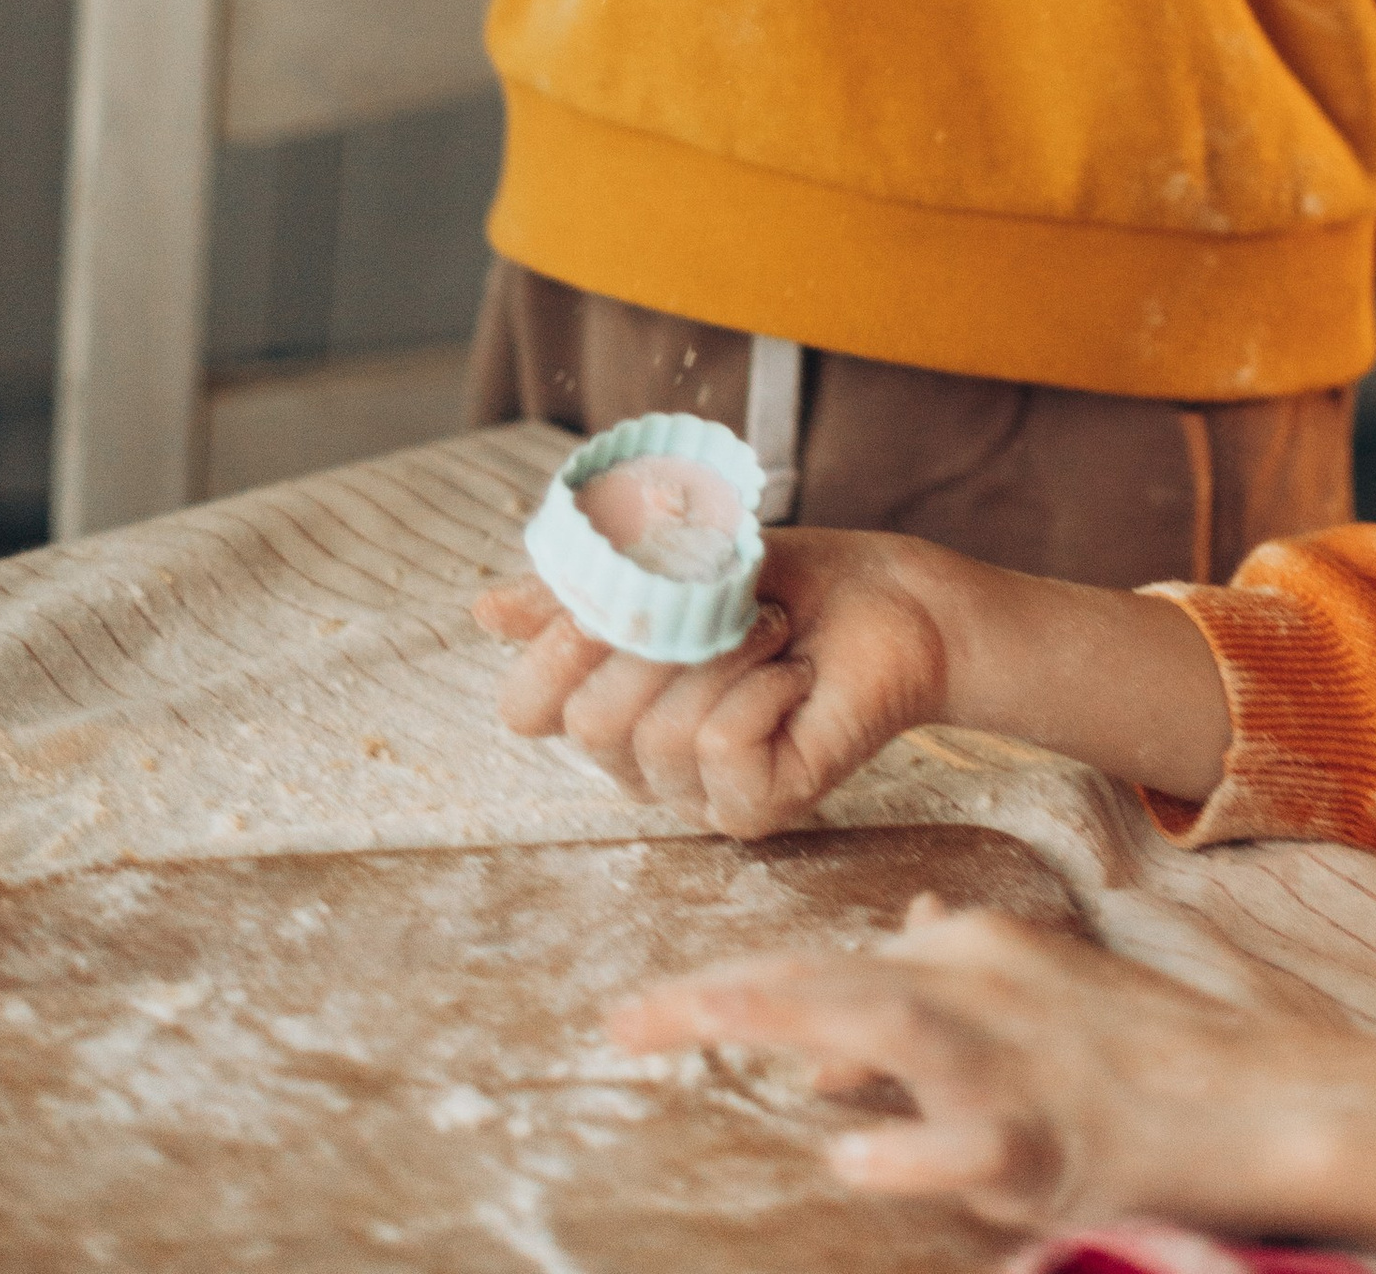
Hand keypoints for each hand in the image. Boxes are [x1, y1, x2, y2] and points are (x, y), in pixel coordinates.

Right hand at [473, 529, 954, 833]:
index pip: (527, 710)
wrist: (892, 602)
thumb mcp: (676, 565)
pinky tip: (793, 678)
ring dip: (725, 657)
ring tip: (773, 633)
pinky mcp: (757, 810)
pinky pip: (721, 749)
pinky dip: (761, 691)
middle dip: (659, 641)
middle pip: (590, 722)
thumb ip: (585, 592)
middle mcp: (641, 763)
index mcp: (610, 705)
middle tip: (722, 604)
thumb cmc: (790, 582)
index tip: (605, 593)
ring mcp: (698, 794)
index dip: (553, 650)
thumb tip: (483, 607)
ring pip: (660, 734)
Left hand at [612, 903, 1339, 1237]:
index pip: (827, 965)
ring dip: (789, 1023)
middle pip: (831, 984)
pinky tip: (847, 1155)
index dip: (731, 987)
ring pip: (887, 1028)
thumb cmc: (1147, 1045)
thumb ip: (958, 959)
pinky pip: (968, 1147)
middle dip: (723, 999)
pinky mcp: (1050, 1145)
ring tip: (704, 1024)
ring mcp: (1014, 1067)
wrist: (1263, 1094)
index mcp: (973, 956)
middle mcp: (981, 992)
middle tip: (625, 1021)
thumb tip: (896, 934)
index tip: (643, 1013)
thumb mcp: (1041, 979)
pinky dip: (909, 1147)